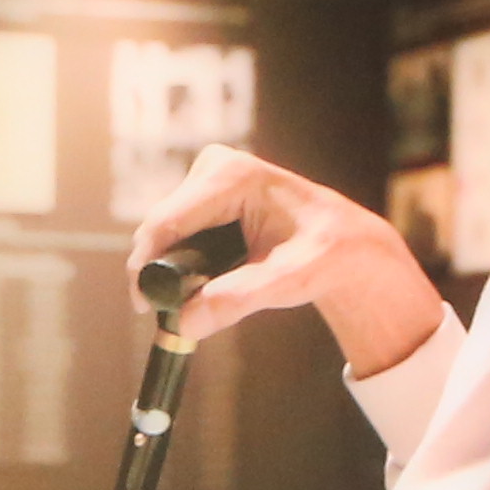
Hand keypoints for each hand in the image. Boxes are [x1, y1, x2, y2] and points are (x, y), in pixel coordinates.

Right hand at [126, 147, 449, 382]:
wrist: (347, 244)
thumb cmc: (324, 257)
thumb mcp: (287, 282)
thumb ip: (236, 300)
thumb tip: (184, 324)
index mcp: (233, 177)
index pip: (166, 222)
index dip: (145, 267)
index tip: (142, 308)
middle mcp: (214, 166)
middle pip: (160, 226)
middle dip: (155, 272)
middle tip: (163, 316)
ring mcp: (208, 175)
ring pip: (164, 231)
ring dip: (166, 268)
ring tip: (184, 305)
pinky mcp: (205, 193)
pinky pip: (176, 230)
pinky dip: (178, 261)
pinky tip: (194, 286)